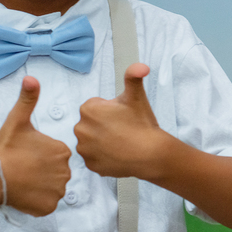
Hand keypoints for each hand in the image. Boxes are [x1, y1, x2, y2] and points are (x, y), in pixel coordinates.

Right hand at [0, 76, 71, 215]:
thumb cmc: (4, 148)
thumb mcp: (17, 120)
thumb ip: (27, 99)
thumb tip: (31, 78)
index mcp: (62, 151)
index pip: (57, 155)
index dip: (41, 156)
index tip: (27, 155)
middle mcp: (65, 171)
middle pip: (56, 172)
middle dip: (42, 171)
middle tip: (24, 168)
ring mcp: (57, 191)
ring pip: (52, 188)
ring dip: (41, 186)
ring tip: (24, 180)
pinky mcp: (48, 206)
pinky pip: (47, 203)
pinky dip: (37, 200)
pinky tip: (25, 192)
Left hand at [75, 63, 169, 178]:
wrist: (150, 154)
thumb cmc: (142, 124)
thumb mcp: (137, 97)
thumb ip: (133, 76)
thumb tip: (140, 66)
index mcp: (88, 109)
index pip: (96, 107)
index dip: (112, 111)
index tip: (123, 117)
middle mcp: (80, 129)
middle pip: (93, 125)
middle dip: (105, 126)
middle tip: (124, 130)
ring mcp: (85, 149)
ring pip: (93, 142)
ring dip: (103, 142)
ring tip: (122, 143)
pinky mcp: (90, 165)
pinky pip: (95, 158)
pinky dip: (105, 157)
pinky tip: (118, 154)